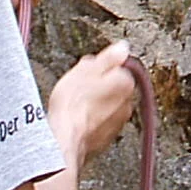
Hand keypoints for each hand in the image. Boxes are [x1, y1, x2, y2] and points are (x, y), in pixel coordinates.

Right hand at [47, 41, 137, 171]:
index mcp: (125, 83)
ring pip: (106, 107)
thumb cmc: (72, 105)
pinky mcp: (106, 139)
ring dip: (94, 106)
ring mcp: (117, 124)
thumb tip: (122, 48)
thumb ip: (109, 57)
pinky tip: (76, 121)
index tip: (85, 73)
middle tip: (77, 89)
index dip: (97, 70)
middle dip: (98, 87)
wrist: (63, 141)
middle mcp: (127, 104)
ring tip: (74, 107)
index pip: (116, 69)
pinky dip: (91, 122)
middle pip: (112, 88)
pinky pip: (99, 125)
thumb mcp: (87, 69)